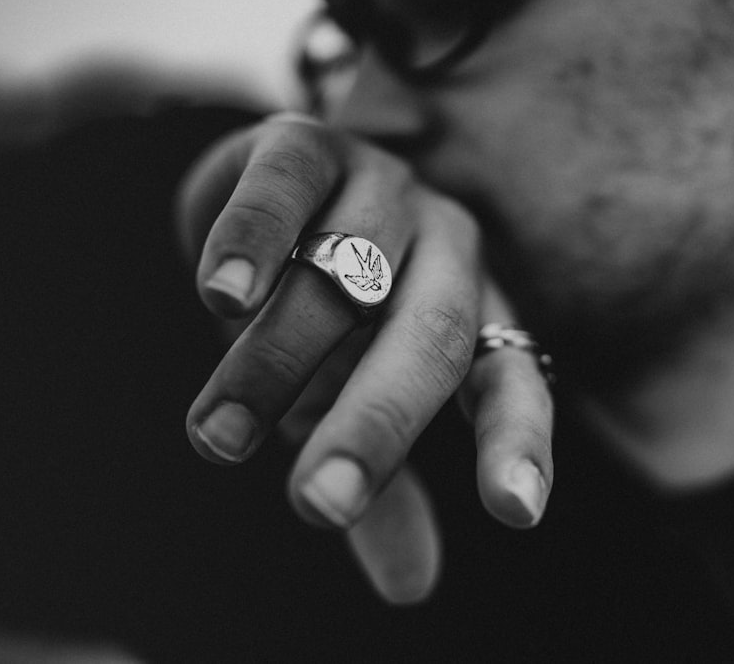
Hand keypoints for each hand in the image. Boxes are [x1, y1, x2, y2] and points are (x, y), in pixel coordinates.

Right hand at [176, 113, 553, 602]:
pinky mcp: (307, 144)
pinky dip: (253, 240)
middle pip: (428, 338)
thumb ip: (386, 487)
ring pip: (343, 273)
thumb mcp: (355, 402)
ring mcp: (382, 188)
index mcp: (474, 314)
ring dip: (278, 359)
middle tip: (320, 502)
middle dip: (375, 423)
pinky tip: (221, 294)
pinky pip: (285, 188)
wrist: (275, 200)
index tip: (515, 513)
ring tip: (217, 436)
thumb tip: (413, 590)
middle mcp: (446, 248)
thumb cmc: (333, 321)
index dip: (516, 443)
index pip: (510, 383)